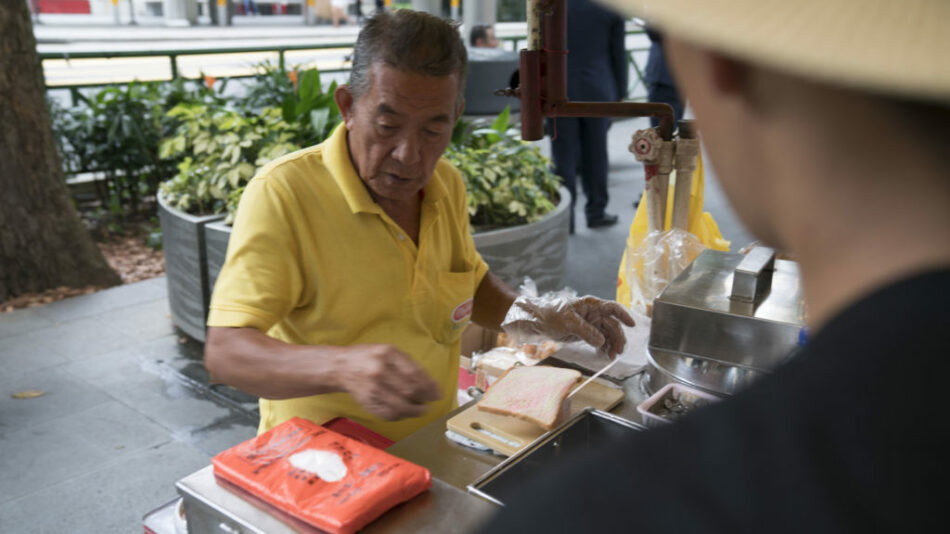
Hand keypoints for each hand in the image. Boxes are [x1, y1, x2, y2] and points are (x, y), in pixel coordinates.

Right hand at [334, 344, 442, 420]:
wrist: (341, 367)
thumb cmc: (369, 357)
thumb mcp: (389, 351)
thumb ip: (408, 365)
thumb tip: (430, 385)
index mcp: (387, 354)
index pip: (414, 374)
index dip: (429, 387)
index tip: (437, 394)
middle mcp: (378, 370)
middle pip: (408, 391)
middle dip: (424, 399)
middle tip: (430, 402)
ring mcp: (371, 388)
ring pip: (399, 406)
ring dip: (414, 411)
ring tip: (421, 410)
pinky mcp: (366, 402)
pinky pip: (387, 414)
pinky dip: (400, 416)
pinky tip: (405, 413)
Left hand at [508, 296, 634, 356]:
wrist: (537, 322)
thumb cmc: (551, 314)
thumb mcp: (568, 322)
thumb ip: (586, 331)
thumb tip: (601, 342)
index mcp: (591, 305)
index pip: (612, 308)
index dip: (623, 315)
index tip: (631, 325)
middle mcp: (593, 314)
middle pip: (612, 325)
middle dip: (617, 338)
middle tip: (617, 352)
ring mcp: (590, 324)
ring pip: (607, 334)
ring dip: (611, 345)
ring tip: (611, 357)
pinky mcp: (586, 333)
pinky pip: (600, 341)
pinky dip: (604, 348)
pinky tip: (604, 355)